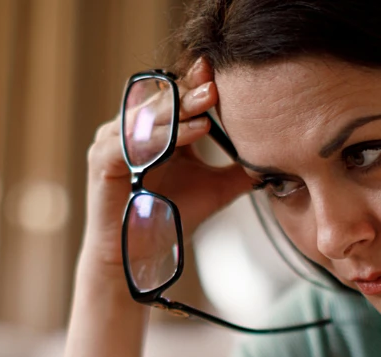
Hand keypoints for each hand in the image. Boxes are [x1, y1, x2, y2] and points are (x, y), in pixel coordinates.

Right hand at [80, 58, 252, 275]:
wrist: (137, 257)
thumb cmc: (169, 220)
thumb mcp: (215, 189)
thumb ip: (240, 170)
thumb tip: (278, 158)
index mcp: (157, 129)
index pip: (177, 97)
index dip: (197, 83)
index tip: (222, 75)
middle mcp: (133, 129)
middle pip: (162, 100)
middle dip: (191, 91)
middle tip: (217, 85)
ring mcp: (114, 141)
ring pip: (148, 116)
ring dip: (179, 109)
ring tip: (208, 104)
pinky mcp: (103, 159)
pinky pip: (134, 141)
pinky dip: (163, 136)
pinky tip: (190, 134)